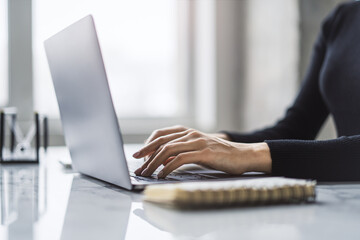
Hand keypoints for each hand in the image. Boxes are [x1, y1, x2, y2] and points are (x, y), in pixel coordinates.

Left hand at [133, 126, 271, 177]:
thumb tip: (161, 161)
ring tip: (146, 173)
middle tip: (136, 166)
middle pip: (161, 141)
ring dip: (153, 162)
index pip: (161, 134)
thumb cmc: (219, 155)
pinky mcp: (204, 152)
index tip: (139, 155)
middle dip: (146, 154)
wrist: (243, 155)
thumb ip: (180, 153)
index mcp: (188, 132)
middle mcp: (190, 134)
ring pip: (168, 150)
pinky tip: (162, 175)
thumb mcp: (197, 151)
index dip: (147, 144)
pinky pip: (180, 159)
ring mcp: (197, 142)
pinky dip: (168, 168)